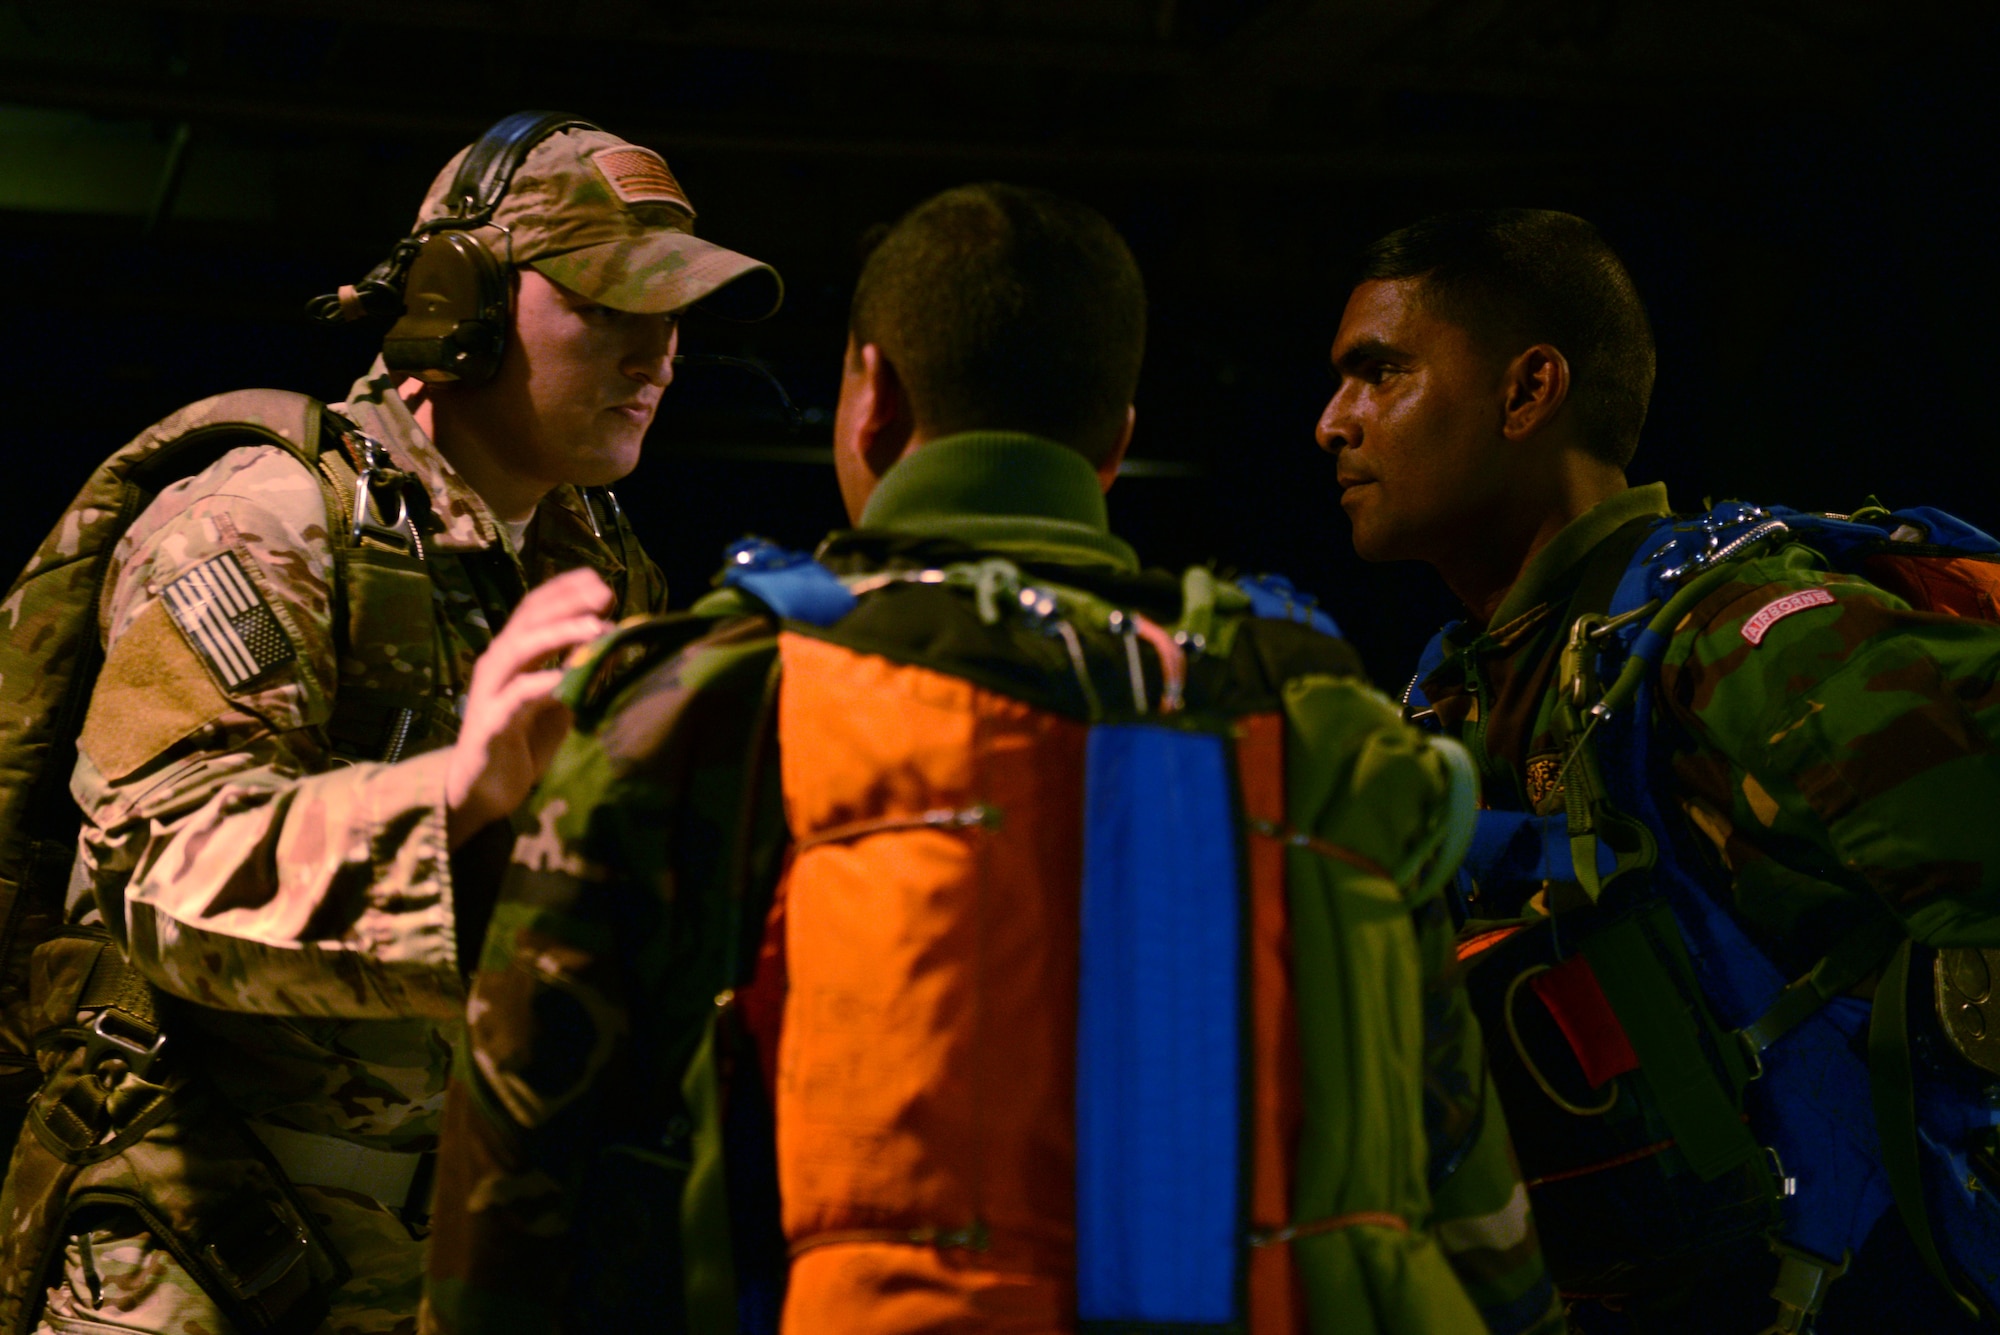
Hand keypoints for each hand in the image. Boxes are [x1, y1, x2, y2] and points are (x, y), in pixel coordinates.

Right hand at [444, 567, 614, 847]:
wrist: (484, 789)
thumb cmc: (523, 740)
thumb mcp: (558, 699)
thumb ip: (575, 668)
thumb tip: (609, 636)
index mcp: (513, 654)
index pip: (535, 608)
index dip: (565, 590)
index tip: (600, 579)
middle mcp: (498, 664)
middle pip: (529, 620)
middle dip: (567, 603)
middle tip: (604, 594)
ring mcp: (491, 691)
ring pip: (519, 649)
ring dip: (558, 634)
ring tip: (595, 627)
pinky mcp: (490, 724)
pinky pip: (514, 697)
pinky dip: (539, 684)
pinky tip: (565, 679)